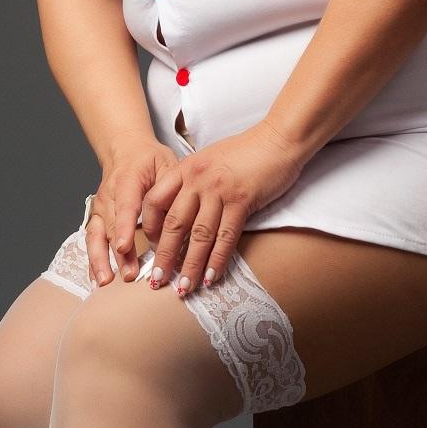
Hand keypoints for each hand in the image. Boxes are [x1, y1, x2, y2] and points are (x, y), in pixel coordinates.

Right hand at [84, 134, 182, 287]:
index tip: (125, 246)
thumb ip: (172, 193)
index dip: (124, 227)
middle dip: (118, 253)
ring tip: (105, 282)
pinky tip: (97, 279)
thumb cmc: (149, 160)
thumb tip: (179, 225)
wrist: (125, 150)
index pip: (125, 205)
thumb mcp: (167, 166)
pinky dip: (93, 260)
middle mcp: (108, 195)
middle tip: (129, 275)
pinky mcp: (97, 217)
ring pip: (96, 235)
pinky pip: (92, 240)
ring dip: (100, 260)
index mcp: (127, 180)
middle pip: (111, 227)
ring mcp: (100, 208)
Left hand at [141, 118, 306, 295]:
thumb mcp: (209, 160)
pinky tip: (211, 277)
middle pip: (174, 224)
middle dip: (164, 256)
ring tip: (183, 288)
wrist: (277, 139)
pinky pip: (226, 236)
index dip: (149, 227)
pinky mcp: (241, 200)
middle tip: (157, 280)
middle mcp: (197, 179)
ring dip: (189, 266)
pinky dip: (217, 260)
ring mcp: (219, 190)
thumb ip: (193, 182)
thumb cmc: (246, 151)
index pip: (154, 200)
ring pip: (199, 235)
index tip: (150, 247)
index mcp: (185, 168)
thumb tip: (183, 212)